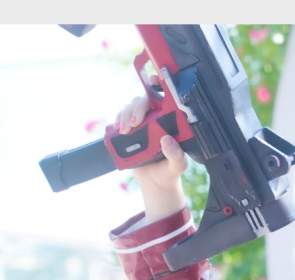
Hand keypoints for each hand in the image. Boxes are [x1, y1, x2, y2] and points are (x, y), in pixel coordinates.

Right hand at [114, 95, 188, 221]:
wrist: (155, 183)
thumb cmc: (170, 171)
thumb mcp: (177, 166)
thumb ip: (176, 155)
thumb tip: (167, 139)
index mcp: (170, 121)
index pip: (164, 98)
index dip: (158, 85)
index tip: (152, 81)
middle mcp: (155, 117)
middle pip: (143, 101)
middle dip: (136, 109)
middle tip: (134, 124)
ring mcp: (141, 122)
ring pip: (130, 107)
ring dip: (124, 115)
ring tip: (125, 130)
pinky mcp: (130, 129)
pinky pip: (121, 118)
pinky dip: (117, 120)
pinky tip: (117, 128)